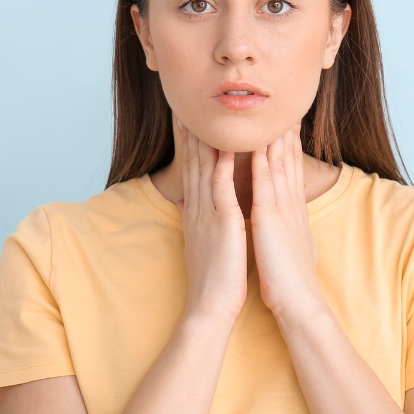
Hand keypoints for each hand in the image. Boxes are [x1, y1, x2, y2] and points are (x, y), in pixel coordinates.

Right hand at [178, 123, 248, 325]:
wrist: (210, 307)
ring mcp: (208, 213)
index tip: (189, 122)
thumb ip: (194, 220)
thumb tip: (185, 203)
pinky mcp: (223, 222)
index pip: (191, 171)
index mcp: (195, 213)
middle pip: (193, 163)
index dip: (190, 145)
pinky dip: (223, 164)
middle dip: (192, 134)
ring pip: (205, 168)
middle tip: (189, 106)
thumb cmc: (212, 279)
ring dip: (206, 140)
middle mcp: (197, 208)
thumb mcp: (199, 244)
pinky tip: (227, 145)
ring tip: (204, 114)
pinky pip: (221, 186)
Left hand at [250, 123, 323, 318]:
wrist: (298, 301)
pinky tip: (256, 141)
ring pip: (277, 162)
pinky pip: (264, 180)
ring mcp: (281, 207)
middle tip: (282, 104)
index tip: (283, 121)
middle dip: (283, 129)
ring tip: (269, 110)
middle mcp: (289, 202)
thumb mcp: (286, 245)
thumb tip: (277, 220)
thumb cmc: (288, 278)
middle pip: (287, 157)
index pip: (289, 167)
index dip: (286, 143)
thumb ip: (281, 228)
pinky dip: (260, 159)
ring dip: (271, 134)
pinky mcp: (270, 216)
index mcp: (291, 209)